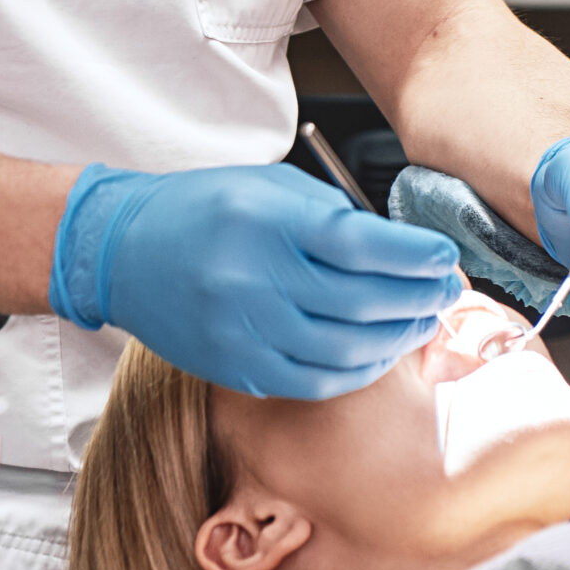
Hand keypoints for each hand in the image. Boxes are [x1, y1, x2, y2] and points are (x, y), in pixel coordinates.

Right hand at [50, 161, 462, 399]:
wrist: (123, 251)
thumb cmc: (204, 209)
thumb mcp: (271, 189)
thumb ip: (335, 218)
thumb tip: (403, 254)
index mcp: (265, 221)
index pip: (361, 246)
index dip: (415, 257)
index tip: (445, 258)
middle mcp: (253, 277)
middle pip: (362, 302)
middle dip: (419, 298)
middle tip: (446, 291)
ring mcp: (243, 329)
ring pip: (345, 349)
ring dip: (397, 338)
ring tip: (421, 321)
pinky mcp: (236, 367)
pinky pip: (315, 380)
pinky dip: (358, 369)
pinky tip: (378, 351)